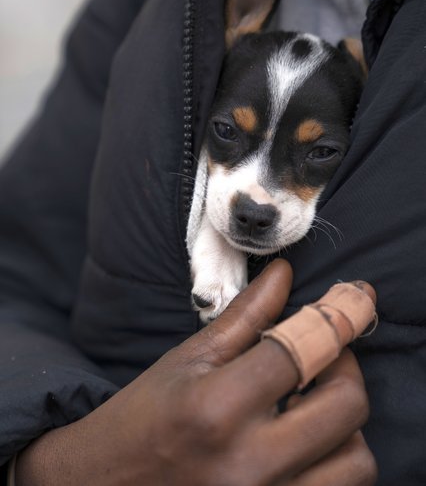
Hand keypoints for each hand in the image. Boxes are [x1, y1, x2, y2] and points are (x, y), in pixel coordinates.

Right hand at [16, 260, 376, 484]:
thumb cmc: (143, 417)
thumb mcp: (188, 361)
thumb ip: (244, 318)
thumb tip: (285, 274)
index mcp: (215, 409)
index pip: (300, 351)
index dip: (332, 319)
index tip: (352, 302)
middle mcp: (247, 465)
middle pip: (345, 406)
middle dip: (346, 366)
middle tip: (325, 354)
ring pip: (356, 460)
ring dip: (346, 421)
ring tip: (314, 402)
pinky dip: (334, 459)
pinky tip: (305, 438)